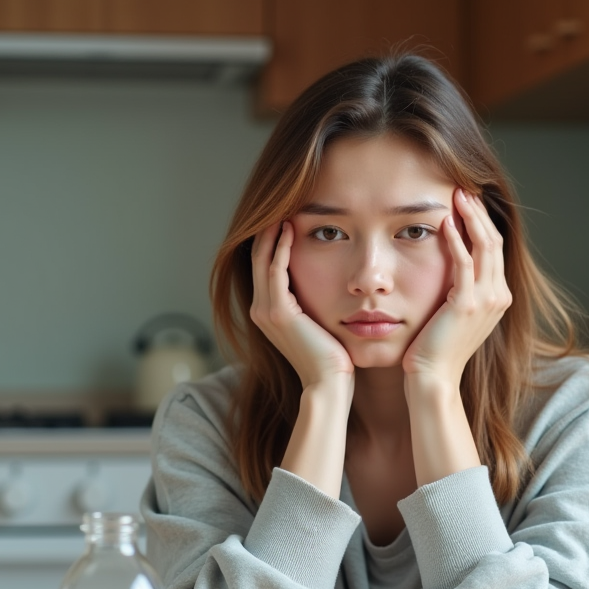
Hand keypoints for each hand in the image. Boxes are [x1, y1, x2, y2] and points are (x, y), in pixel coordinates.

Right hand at [250, 221, 354, 388]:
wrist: (328, 383)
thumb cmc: (331, 358)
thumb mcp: (318, 323)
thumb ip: (312, 303)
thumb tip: (326, 285)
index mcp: (267, 312)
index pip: (263, 267)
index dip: (271, 241)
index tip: (285, 217)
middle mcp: (260, 310)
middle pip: (257, 258)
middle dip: (267, 231)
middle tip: (281, 205)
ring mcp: (266, 311)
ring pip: (262, 259)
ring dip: (272, 233)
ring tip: (284, 210)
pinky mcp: (278, 311)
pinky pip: (276, 269)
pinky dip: (282, 247)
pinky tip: (292, 229)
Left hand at [402, 188, 511, 387]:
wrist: (434, 378)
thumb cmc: (434, 348)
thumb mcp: (452, 313)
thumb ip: (457, 288)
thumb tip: (446, 264)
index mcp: (498, 297)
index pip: (495, 248)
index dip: (482, 222)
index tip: (466, 201)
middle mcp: (499, 296)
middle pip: (494, 240)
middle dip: (479, 212)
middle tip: (463, 188)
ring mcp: (487, 300)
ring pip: (485, 246)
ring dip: (470, 218)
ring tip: (456, 195)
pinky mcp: (467, 304)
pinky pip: (465, 262)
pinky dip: (456, 239)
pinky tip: (443, 222)